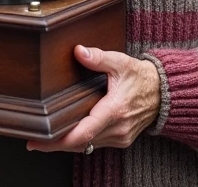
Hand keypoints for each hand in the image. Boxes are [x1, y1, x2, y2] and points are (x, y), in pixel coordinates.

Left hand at [27, 45, 160, 153]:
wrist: (163, 93)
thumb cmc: (141, 77)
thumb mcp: (121, 62)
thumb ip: (99, 57)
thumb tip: (79, 51)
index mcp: (115, 110)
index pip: (84, 132)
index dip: (60, 140)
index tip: (40, 142)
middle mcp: (118, 129)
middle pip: (81, 143)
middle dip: (56, 144)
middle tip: (34, 142)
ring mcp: (120, 137)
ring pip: (87, 147)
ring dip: (66, 144)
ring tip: (44, 140)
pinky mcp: (121, 139)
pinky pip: (95, 145)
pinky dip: (80, 142)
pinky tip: (66, 136)